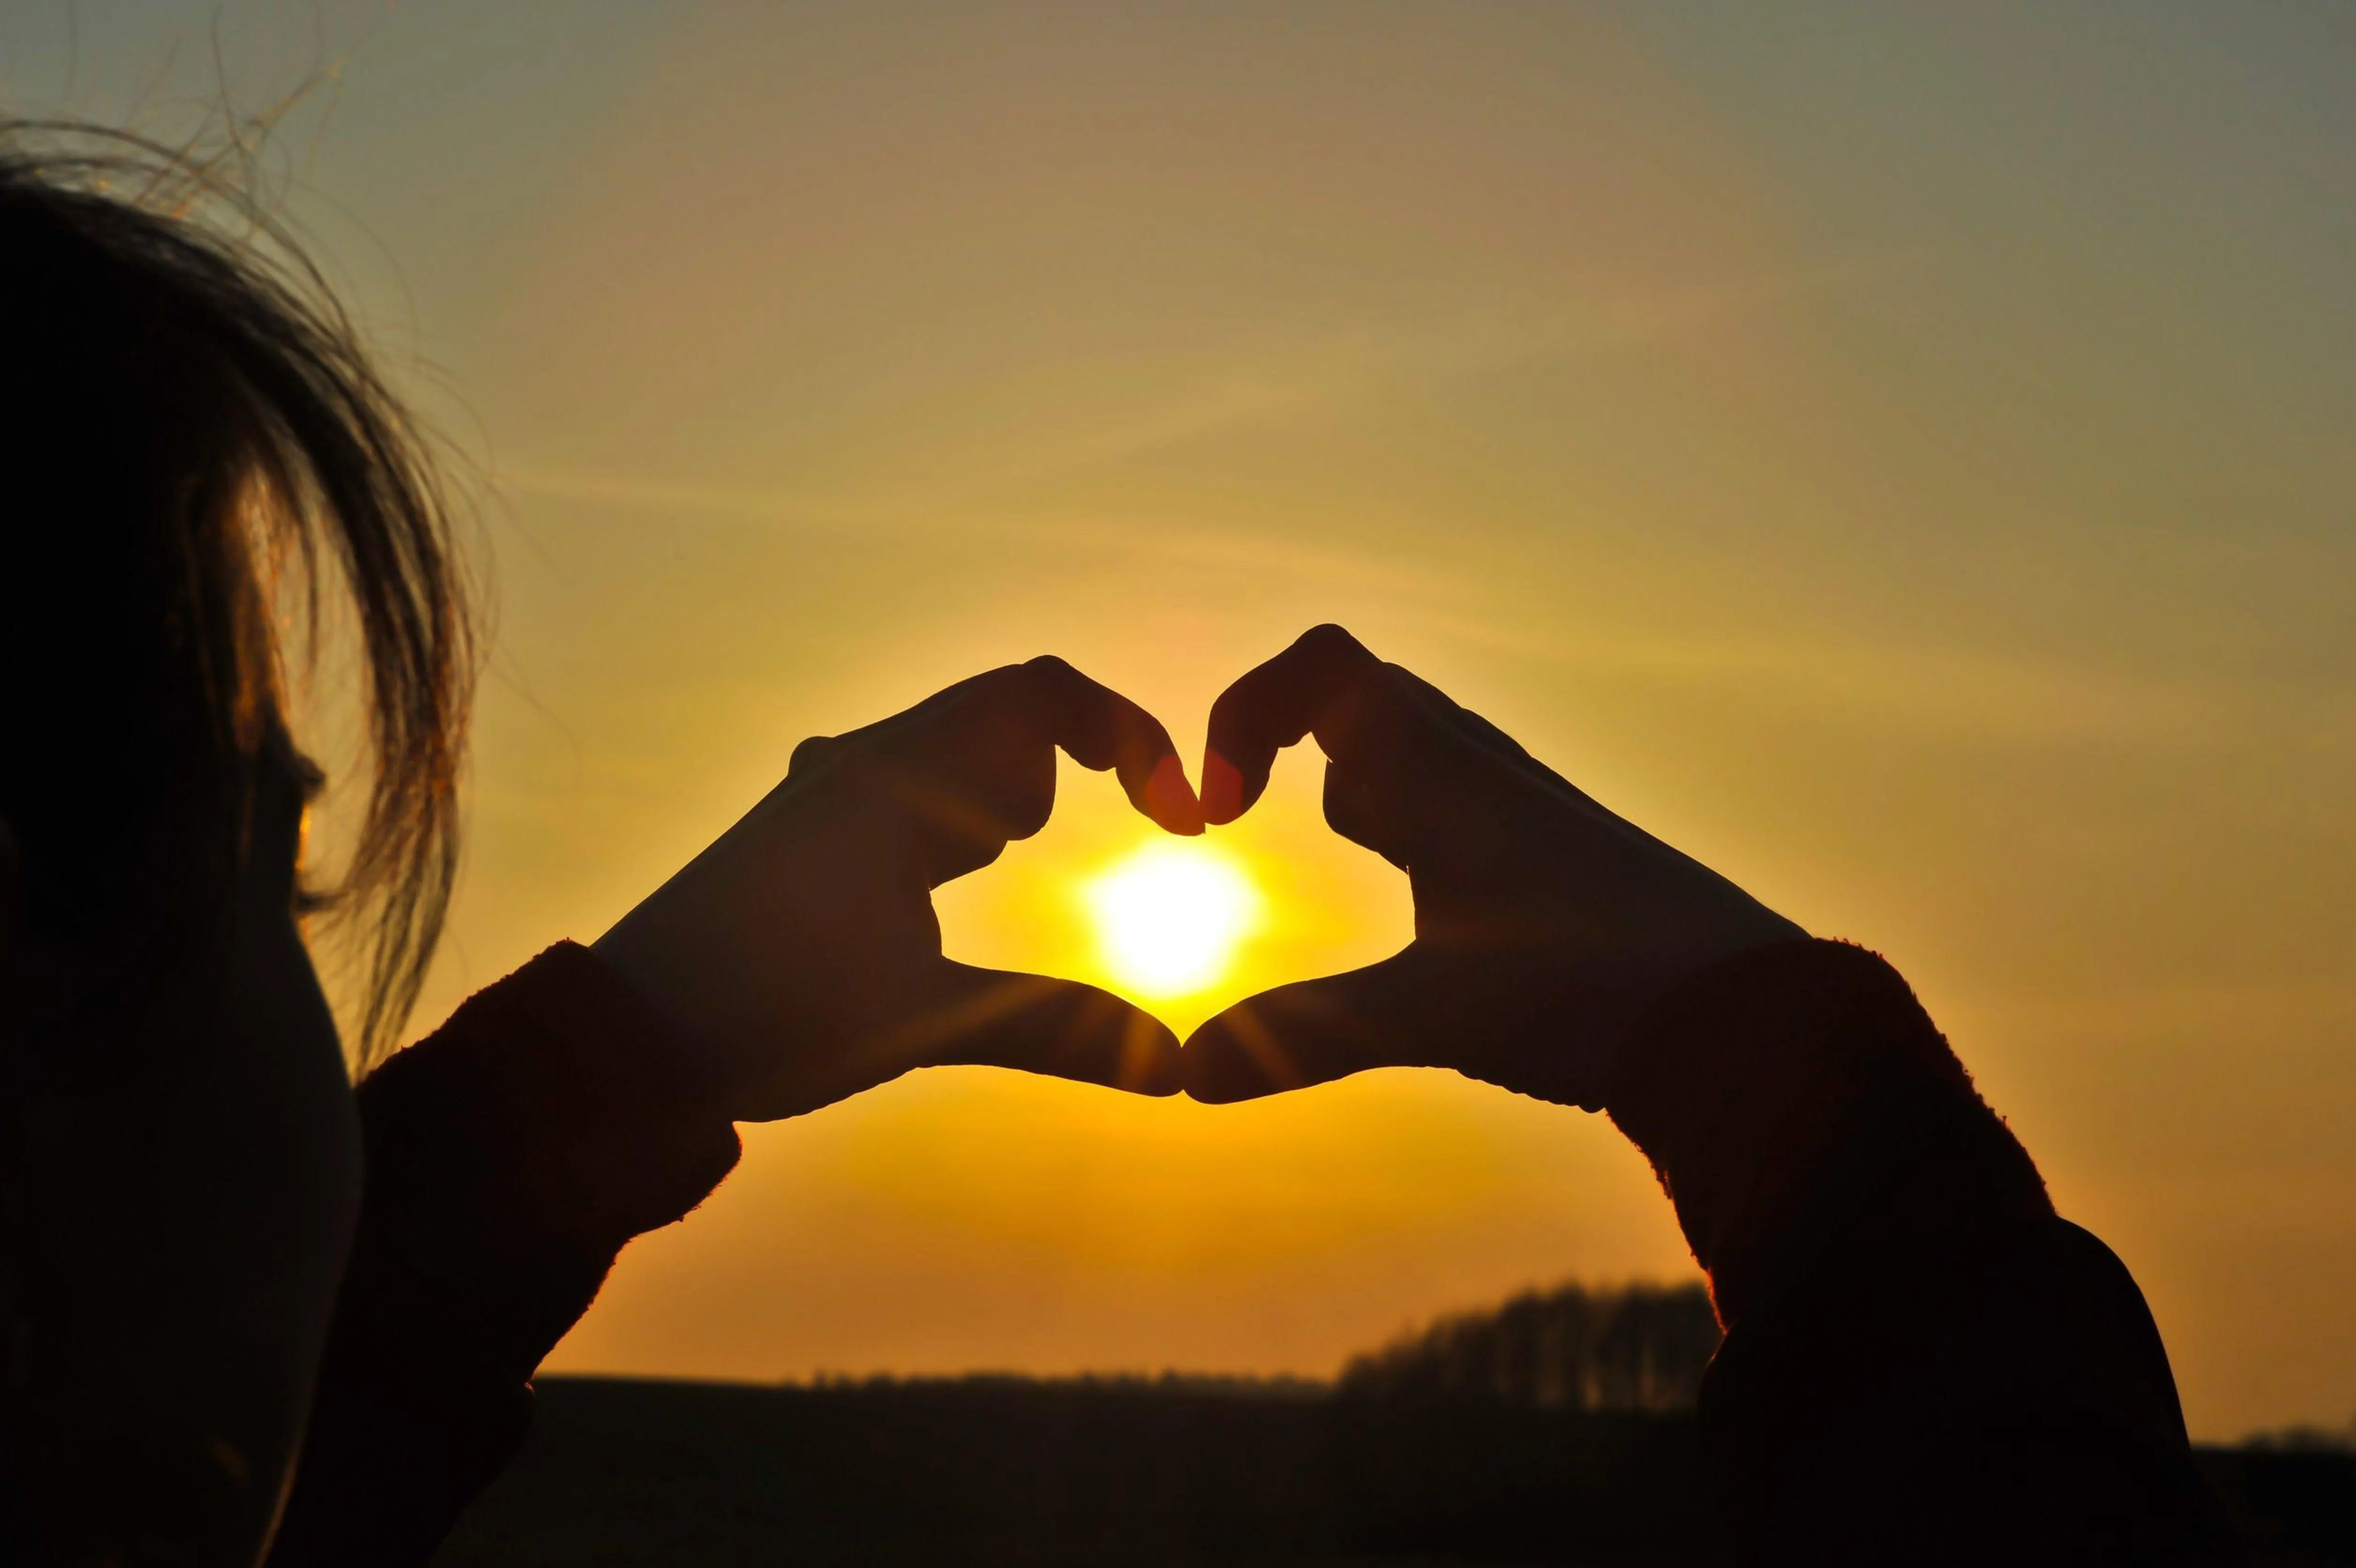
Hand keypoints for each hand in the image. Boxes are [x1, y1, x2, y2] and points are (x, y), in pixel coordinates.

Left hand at [597, 657, 1202, 1120]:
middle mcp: (861, 766)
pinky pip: (915, 782)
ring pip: (956, 747)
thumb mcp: (922, 1022)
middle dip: (1077, 762)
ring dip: (1012, 788)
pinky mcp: (813, 832)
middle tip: (1104, 841)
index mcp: (893, 779)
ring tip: (1008, 858)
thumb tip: (1179, 1069)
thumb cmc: (762, 1015)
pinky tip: (959, 866)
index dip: (1131, 736)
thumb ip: (1055, 1031)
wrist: (628, 1039)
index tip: (1183, 817)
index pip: (1040, 693)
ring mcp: (830, 794)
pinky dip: (965, 810)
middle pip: (1005, 710)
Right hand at [1185, 626, 1801, 1109]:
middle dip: (1288, 746)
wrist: (1748, 1014)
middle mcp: (1481, 769)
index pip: (1325, 666)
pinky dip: (1409, 824)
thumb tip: (1184, 1075)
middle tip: (1253, 824)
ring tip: (1356, 857)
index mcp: (1442, 772)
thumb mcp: (1434, 1015)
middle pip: (1361, 695)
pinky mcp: (1553, 855)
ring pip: (1412, 748)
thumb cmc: (1598, 989)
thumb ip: (1305, 1035)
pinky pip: (1456, 799)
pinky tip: (1423, 904)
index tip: (1221, 808)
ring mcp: (1521, 807)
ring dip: (1357, 785)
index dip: (1247, 712)